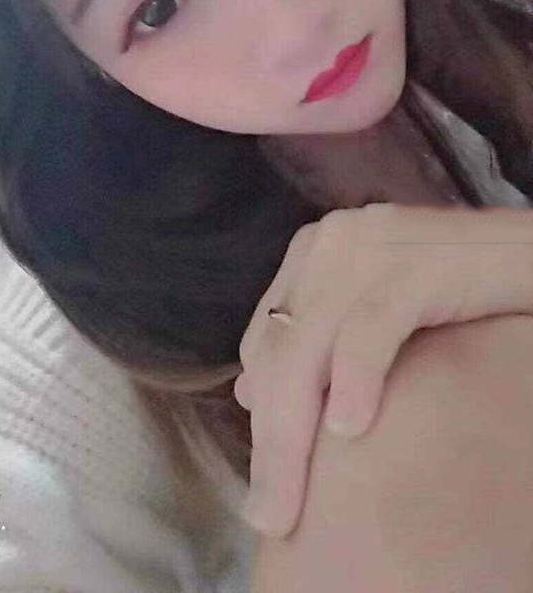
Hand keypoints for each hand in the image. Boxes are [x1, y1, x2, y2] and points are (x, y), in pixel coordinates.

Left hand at [234, 202, 532, 537]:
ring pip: (311, 349)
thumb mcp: (374, 313)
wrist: (524, 254)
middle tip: (268, 513)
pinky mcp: (416, 263)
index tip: (264, 472)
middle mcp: (332, 242)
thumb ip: (317, 342)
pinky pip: (372, 328)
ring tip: (291, 503)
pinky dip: (355, 380)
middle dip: (269, 438)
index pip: (265, 340)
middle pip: (280, 350)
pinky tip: (349, 430)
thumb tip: (249, 393)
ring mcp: (370, 247)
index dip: (259, 410)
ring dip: (293, 435)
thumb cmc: (452, 291)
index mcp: (316, 251)